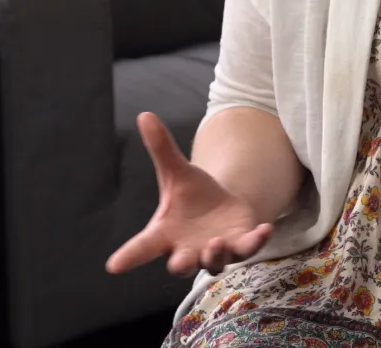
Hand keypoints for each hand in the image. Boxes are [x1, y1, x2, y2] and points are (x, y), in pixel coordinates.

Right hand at [106, 112, 273, 277]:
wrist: (220, 209)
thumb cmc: (191, 195)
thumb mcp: (177, 171)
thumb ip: (161, 148)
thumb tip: (145, 115)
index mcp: (165, 233)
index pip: (142, 247)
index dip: (129, 256)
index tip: (114, 265)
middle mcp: (187, 249)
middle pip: (181, 264)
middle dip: (181, 264)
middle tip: (179, 262)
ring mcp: (214, 251)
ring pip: (214, 261)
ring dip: (215, 255)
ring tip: (216, 242)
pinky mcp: (240, 244)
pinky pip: (248, 248)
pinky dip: (256, 241)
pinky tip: (266, 228)